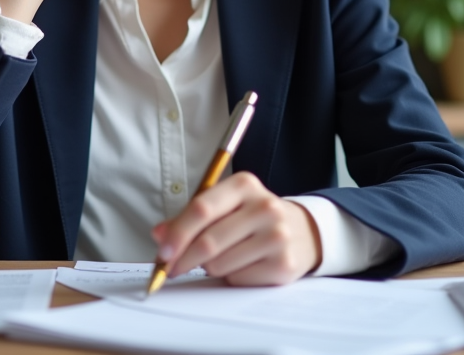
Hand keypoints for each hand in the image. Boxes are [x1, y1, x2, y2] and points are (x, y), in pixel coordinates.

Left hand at [151, 172, 322, 286]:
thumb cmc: (253, 218)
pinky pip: (238, 279)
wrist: (303, 231)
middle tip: (172, 268)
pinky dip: (231, 277)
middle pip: (209, 241)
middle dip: (184, 259)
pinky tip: (243, 265)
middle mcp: (265, 207)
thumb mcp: (225, 206)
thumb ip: (190, 217)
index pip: (202, 209)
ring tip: (223, 257)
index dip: (178, 233)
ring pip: (220, 264)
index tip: (162, 251)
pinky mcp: (283, 264)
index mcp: (244, 184)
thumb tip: (159, 234)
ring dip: (210, 267)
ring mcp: (277, 236)